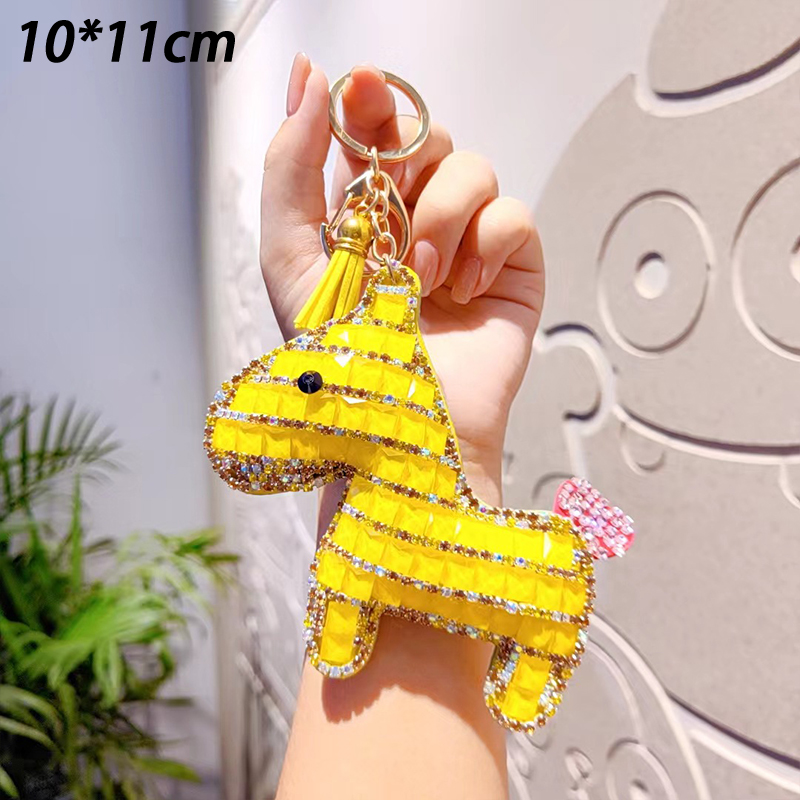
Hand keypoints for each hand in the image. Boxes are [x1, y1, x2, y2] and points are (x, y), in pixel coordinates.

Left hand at [261, 55, 543, 499]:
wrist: (402, 428)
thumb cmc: (343, 359)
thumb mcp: (290, 258)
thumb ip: (291, 167)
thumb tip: (308, 76)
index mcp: (360, 214)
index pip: (370, 131)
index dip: (369, 100)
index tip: (362, 87)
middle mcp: (414, 221)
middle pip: (428, 134)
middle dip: (409, 163)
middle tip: (392, 214)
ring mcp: (466, 244)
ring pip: (474, 166)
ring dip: (443, 218)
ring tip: (422, 279)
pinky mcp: (511, 269)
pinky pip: (514, 214)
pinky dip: (486, 249)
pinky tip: (464, 294)